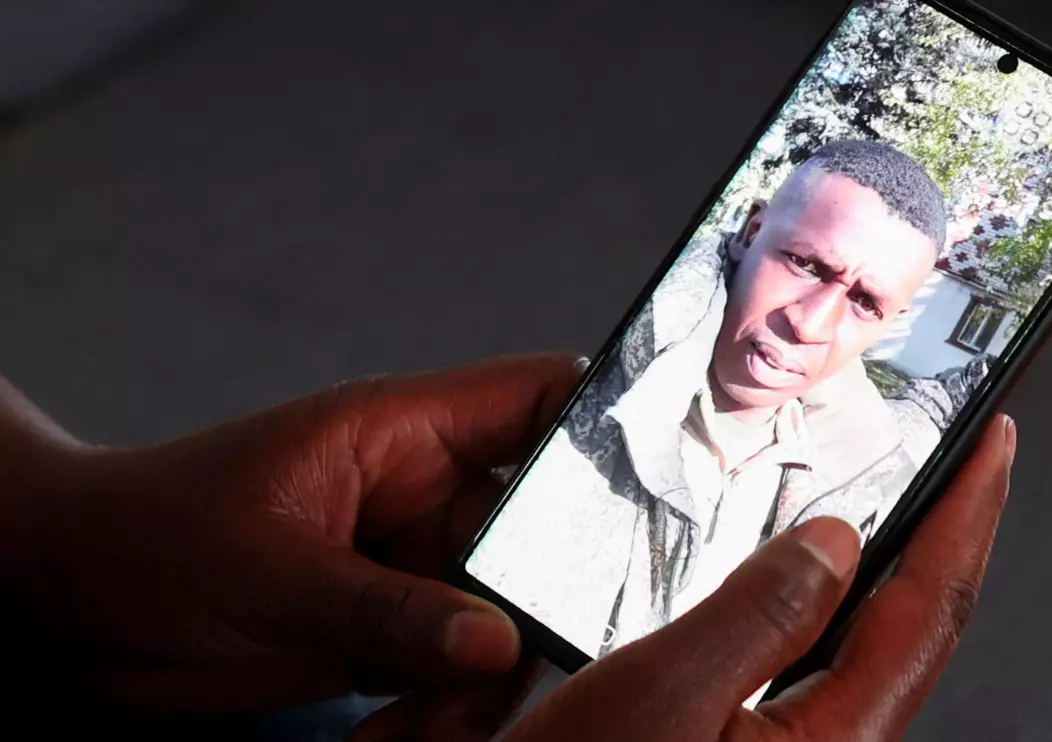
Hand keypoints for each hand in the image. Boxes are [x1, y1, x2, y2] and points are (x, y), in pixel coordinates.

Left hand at [1, 354, 581, 714]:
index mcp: (402, 431)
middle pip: (540, 528)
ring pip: (503, 613)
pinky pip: (457, 664)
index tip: (659, 481)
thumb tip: (497, 642)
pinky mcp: (393, 625)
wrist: (77, 607)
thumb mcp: (271, 572)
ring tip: (424, 728)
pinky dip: (444, 708)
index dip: (603, 423)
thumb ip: (387, 609)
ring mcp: (412, 561)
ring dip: (481, 679)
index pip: (535, 397)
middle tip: (518, 658)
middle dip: (541, 601)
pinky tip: (399, 734)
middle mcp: (422, 490)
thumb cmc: (154, 540)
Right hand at [351, 414, 1015, 741]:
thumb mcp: (663, 693)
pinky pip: (805, 661)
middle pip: (911, 624)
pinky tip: (779, 570)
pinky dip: (810, 601)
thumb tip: (833, 541)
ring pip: (858, 642)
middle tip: (944, 454)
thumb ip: (758, 614)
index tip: (991, 444)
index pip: (931, 609)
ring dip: (876, 561)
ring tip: (877, 490)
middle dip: (934, 530)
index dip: (967, 516)